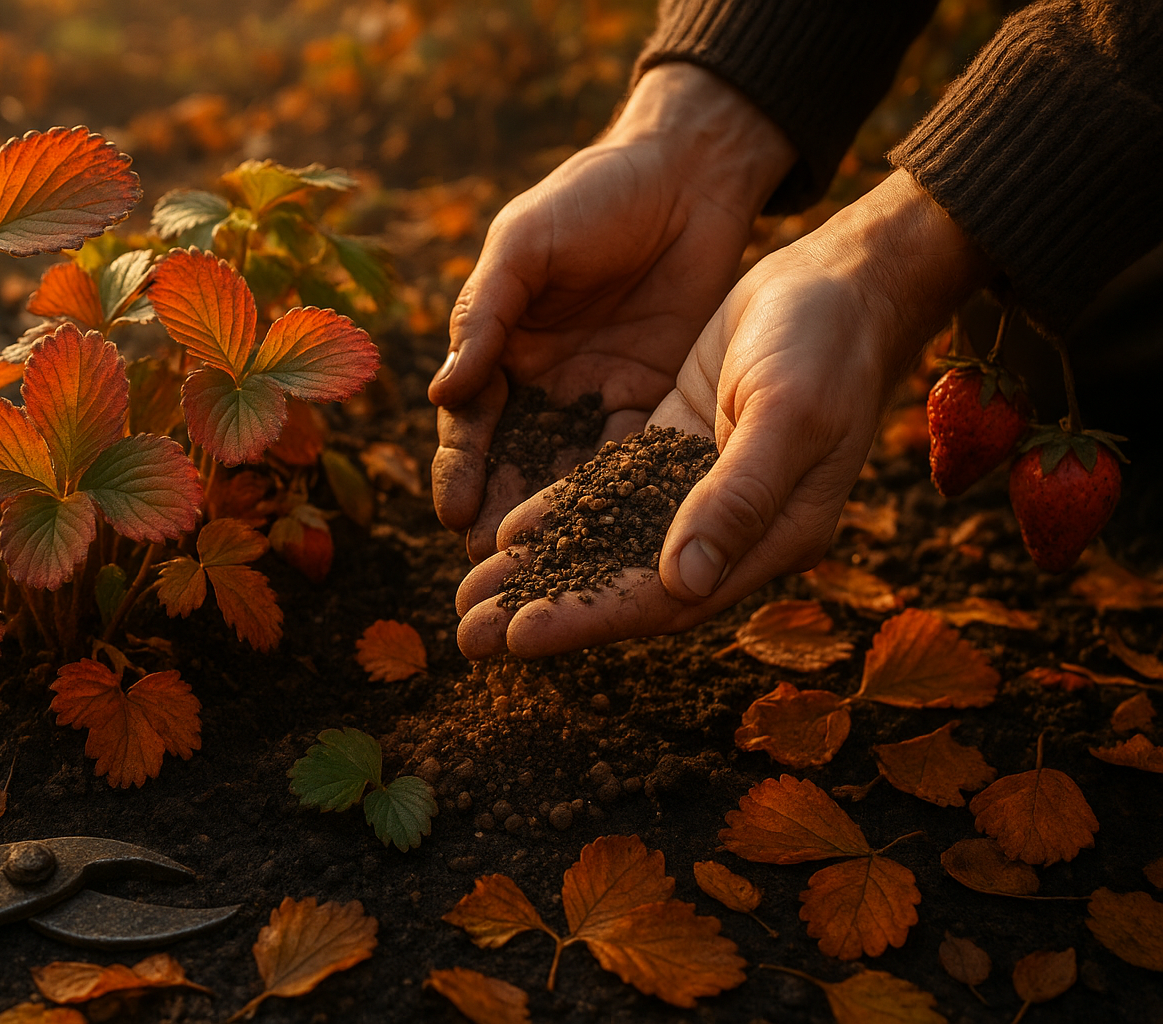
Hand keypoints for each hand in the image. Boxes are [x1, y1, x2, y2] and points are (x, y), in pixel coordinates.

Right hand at [429, 63, 794, 560]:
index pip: (469, 422)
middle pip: (514, 461)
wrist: (688, 173)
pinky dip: (619, 496)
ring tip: (548, 569)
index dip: (461, 467)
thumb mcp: (525, 242)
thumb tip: (442, 392)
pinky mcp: (653, 399)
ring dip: (557, 520)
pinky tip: (615, 537)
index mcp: (497, 347)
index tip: (454, 509)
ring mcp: (597, 396)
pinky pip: (632, 457)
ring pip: (569, 470)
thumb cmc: (593, 193)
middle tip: (492, 563)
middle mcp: (541, 384)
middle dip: (501, 512)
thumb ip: (485, 312)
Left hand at [455, 171, 990, 658]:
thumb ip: (737, 497)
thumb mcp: (788, 414)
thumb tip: (680, 583)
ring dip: (543, 570)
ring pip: (611, 543)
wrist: (849, 279)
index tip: (519, 636)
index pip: (667, 599)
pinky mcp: (678, 447)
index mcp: (774, 536)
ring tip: (470, 595)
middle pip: (627, 584)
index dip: (591, 617)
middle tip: (467, 636)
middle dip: (547, 608)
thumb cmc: (831, 343)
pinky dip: (562, 511)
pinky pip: (611, 492)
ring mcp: (703, 488)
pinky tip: (508, 528)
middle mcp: (734, 528)